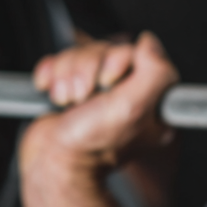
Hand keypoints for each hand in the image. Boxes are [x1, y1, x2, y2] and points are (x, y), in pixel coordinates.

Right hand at [21, 32, 178, 175]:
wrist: (52, 164)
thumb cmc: (91, 145)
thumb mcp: (133, 107)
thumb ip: (155, 71)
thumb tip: (149, 41)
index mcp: (148, 99)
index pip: (137, 53)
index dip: (117, 61)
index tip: (109, 83)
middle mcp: (124, 94)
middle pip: (105, 49)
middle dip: (87, 69)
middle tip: (84, 97)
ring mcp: (96, 92)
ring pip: (80, 54)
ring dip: (68, 75)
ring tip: (68, 100)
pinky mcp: (69, 89)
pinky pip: (58, 62)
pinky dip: (51, 75)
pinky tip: (54, 94)